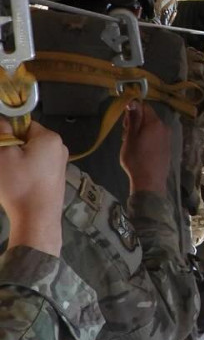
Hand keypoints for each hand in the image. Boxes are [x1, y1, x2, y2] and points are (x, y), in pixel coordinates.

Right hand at [0, 119, 68, 254]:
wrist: (37, 218)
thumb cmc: (19, 184)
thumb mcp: (3, 155)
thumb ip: (2, 134)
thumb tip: (3, 121)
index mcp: (50, 138)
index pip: (24, 123)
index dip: (8, 132)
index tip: (1, 145)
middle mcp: (59, 147)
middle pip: (28, 139)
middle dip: (12, 147)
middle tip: (3, 162)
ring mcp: (60, 163)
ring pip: (31, 153)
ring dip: (17, 160)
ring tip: (10, 175)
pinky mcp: (56, 177)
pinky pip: (37, 166)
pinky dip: (25, 170)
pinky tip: (18, 183)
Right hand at [120, 102, 170, 194]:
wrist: (150, 181)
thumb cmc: (136, 158)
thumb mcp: (130, 137)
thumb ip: (133, 119)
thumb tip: (133, 101)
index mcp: (155, 123)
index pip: (144, 107)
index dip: (132, 111)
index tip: (124, 125)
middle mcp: (164, 128)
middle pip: (148, 117)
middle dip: (135, 122)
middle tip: (125, 136)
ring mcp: (168, 138)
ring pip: (151, 127)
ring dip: (140, 131)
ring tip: (132, 144)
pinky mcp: (167, 147)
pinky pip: (156, 136)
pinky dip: (147, 138)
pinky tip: (141, 150)